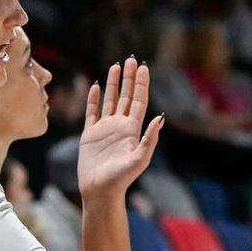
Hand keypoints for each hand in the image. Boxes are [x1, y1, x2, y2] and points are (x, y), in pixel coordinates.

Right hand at [78, 57, 163, 200]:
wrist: (100, 191)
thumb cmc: (121, 179)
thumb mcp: (139, 159)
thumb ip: (149, 139)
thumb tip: (161, 118)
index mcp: (133, 129)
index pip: (139, 100)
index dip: (141, 83)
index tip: (143, 67)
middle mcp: (120, 126)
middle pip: (127, 96)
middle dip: (129, 78)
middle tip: (130, 59)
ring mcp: (105, 129)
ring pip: (110, 100)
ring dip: (113, 84)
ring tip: (115, 66)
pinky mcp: (90, 134)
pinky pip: (92, 112)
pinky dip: (93, 99)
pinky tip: (94, 86)